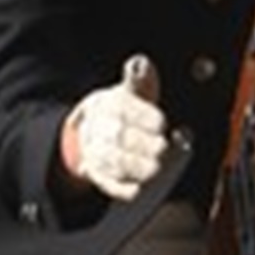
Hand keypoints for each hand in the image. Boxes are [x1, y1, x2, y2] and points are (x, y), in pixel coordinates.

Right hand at [63, 56, 167, 200]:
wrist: (92, 128)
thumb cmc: (124, 108)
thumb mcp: (133, 90)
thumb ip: (141, 79)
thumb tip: (140, 64)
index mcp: (109, 105)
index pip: (126, 110)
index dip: (146, 118)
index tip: (161, 123)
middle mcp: (100, 130)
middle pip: (119, 137)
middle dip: (143, 144)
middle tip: (162, 147)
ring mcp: (98, 154)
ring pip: (114, 162)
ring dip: (136, 167)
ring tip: (155, 167)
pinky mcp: (100, 176)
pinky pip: (109, 186)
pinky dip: (122, 190)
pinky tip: (137, 190)